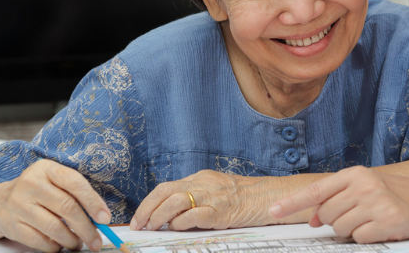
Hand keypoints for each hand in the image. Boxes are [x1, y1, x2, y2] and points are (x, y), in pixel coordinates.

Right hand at [0, 159, 109, 251]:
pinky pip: (39, 241)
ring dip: (71, 240)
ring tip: (79, 243)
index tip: (105, 218)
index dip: (93, 202)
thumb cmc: (35, 192)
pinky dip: (54, 247)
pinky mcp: (11, 225)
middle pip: (67, 207)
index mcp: (46, 169)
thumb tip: (100, 215)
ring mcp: (18, 205)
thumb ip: (75, 192)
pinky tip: (60, 246)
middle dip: (86, 228)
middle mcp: (30, 184)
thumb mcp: (52, 181)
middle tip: (97, 240)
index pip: (75, 183)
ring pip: (54, 227)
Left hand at [131, 170, 285, 231]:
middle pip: (165, 191)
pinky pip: (194, 215)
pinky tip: (177, 229)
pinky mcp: (220, 211)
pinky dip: (181, 223)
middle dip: (146, 209)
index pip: (166, 187)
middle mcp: (203, 184)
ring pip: (175, 201)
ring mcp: (212, 196)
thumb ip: (196, 200)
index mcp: (200, 178)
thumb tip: (172, 216)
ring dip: (159, 216)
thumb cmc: (244, 198)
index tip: (138, 217)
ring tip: (153, 228)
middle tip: (138, 225)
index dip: (148, 202)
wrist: (269, 196)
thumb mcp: (216, 192)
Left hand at [269, 166, 408, 242]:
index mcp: (355, 174)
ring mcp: (375, 203)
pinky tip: (380, 228)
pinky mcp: (387, 221)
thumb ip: (338, 199)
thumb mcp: (365, 189)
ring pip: (341, 228)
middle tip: (357, 216)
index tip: (273, 211)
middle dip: (335, 221)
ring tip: (371, 220)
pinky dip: (366, 238)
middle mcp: (363, 185)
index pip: (316, 190)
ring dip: (352, 231)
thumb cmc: (395, 194)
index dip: (292, 202)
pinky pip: (360, 238)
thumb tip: (313, 219)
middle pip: (327, 214)